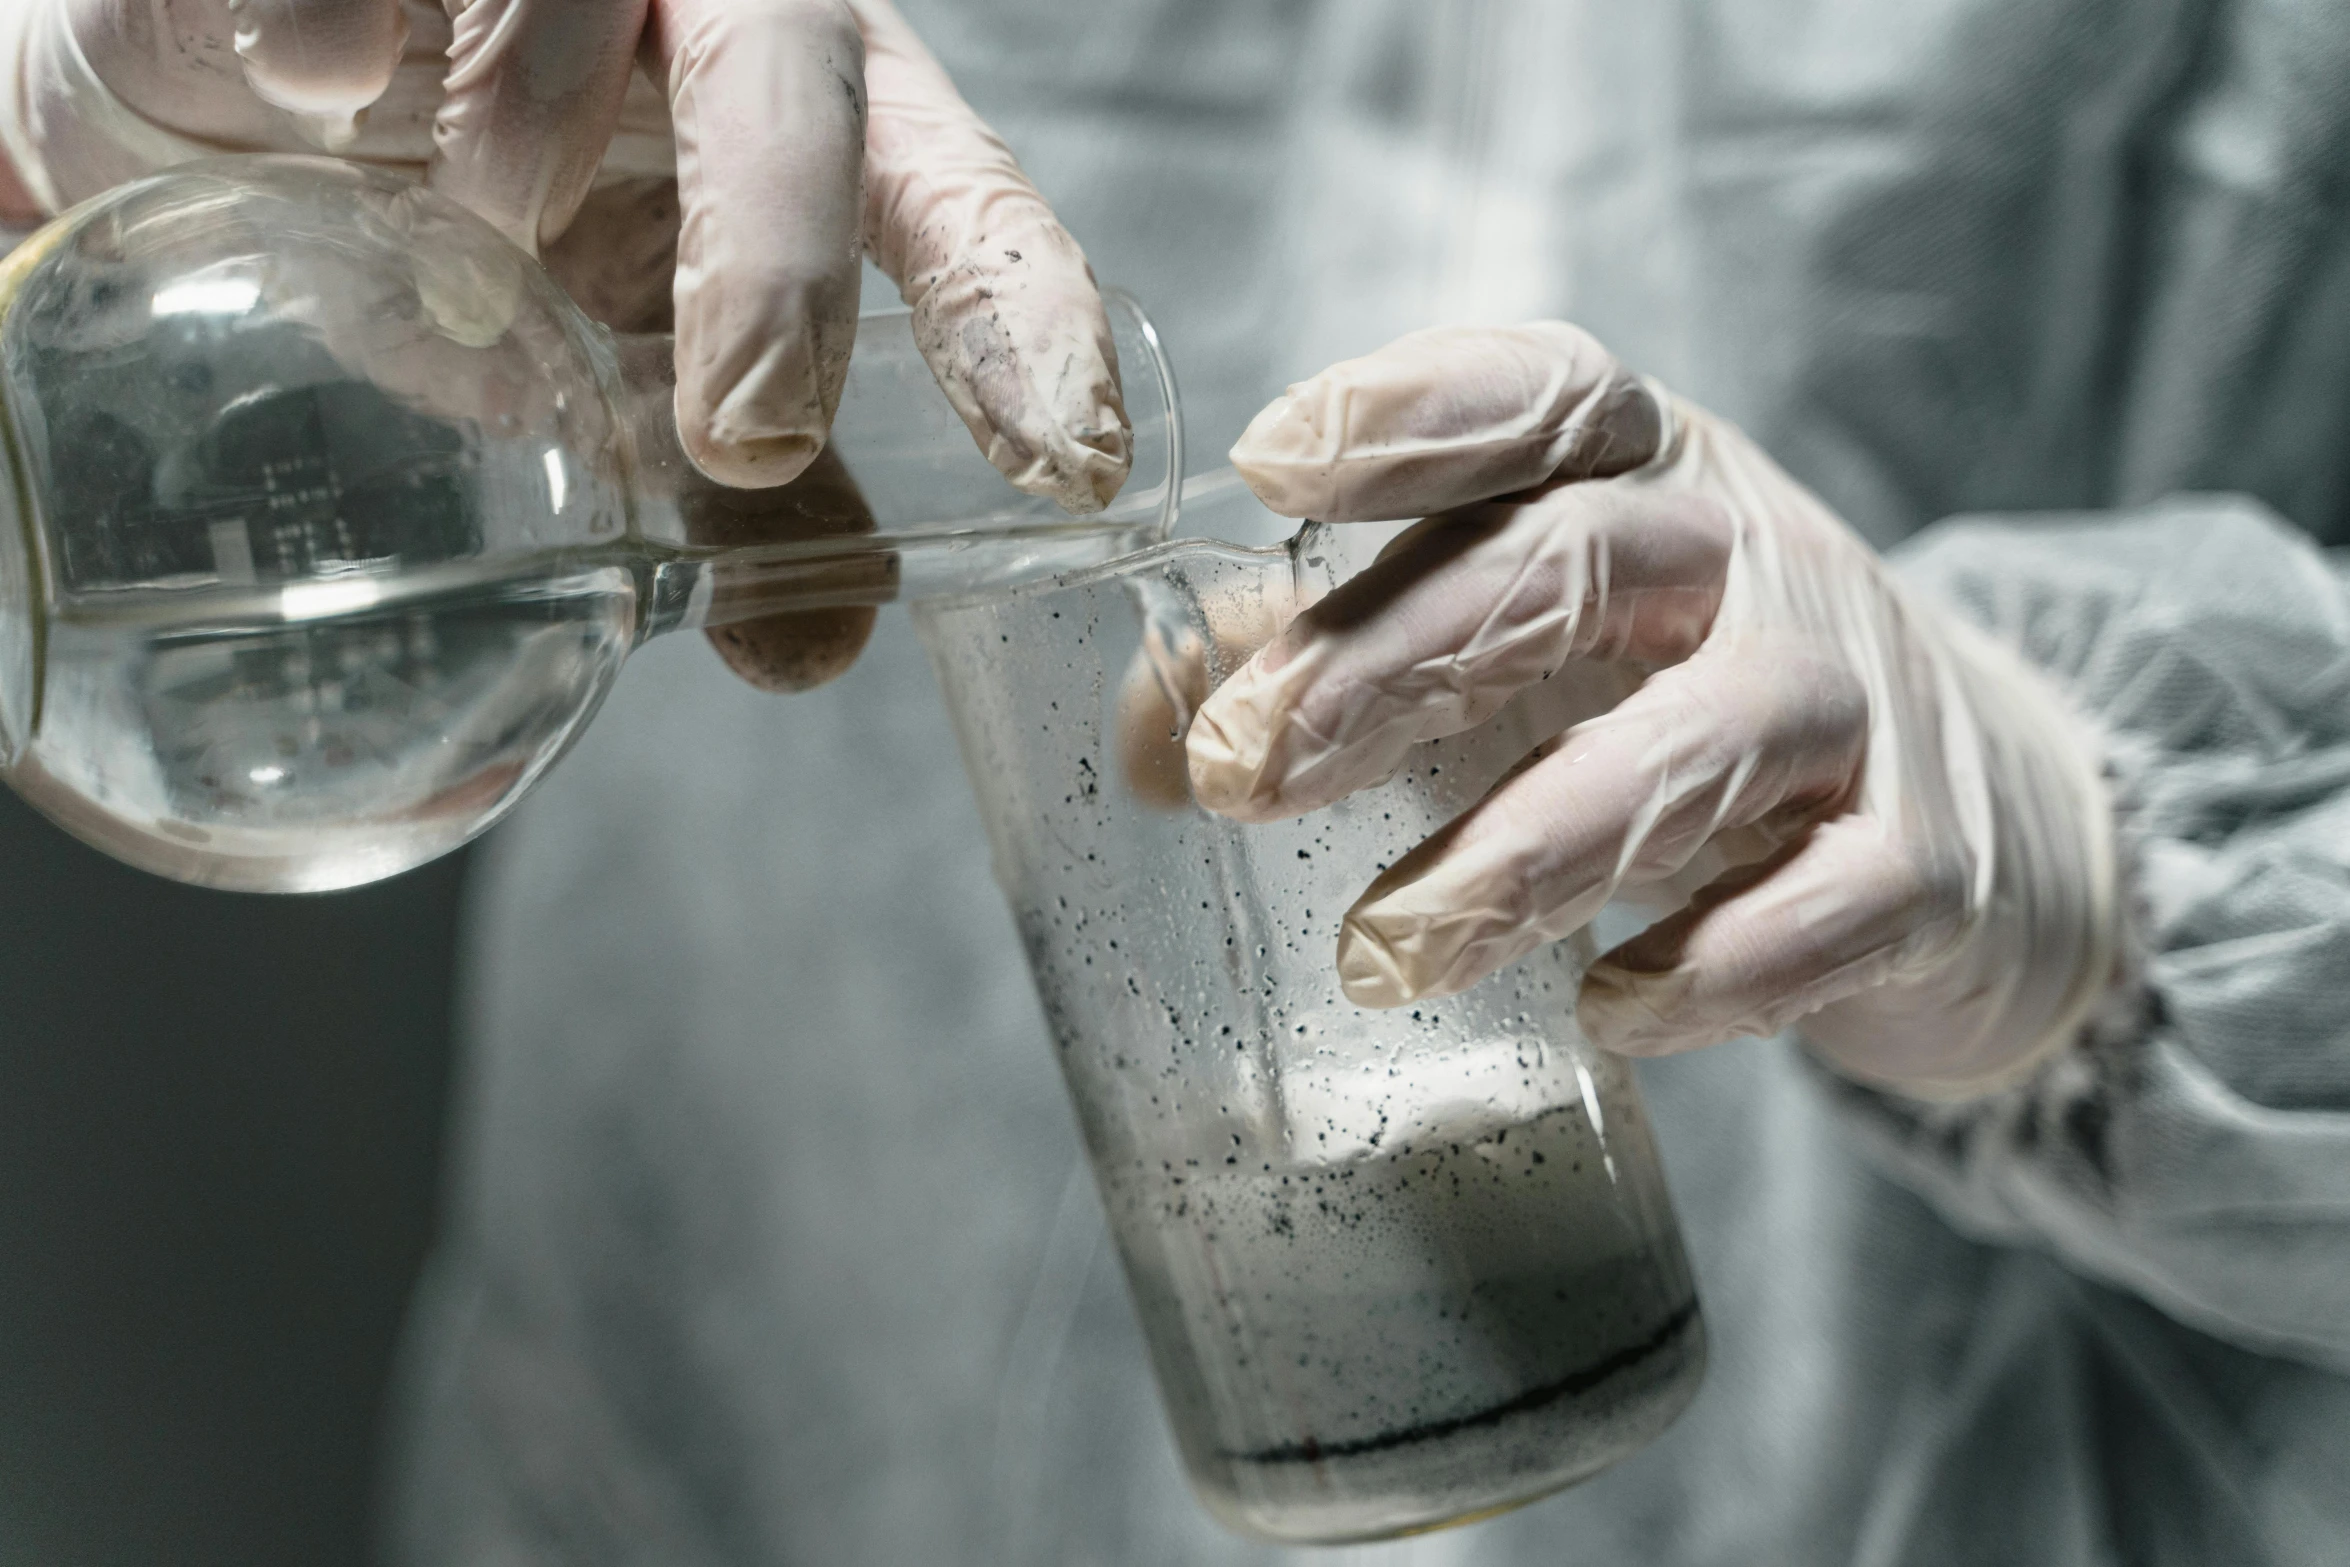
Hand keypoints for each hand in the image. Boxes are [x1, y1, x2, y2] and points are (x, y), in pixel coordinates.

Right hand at [0, 0, 1129, 686]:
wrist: (222, 93)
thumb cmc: (462, 219)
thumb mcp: (618, 356)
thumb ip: (723, 489)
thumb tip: (808, 643)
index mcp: (806, 118)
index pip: (952, 195)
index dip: (1017, 311)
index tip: (1063, 460)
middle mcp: (703, 9)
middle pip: (799, 80)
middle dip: (785, 255)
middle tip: (752, 427)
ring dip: (526, 139)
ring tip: (468, 233)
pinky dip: (334, 28)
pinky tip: (313, 87)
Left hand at [1186, 324, 2119, 1095]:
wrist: (1977, 827)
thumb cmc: (1675, 709)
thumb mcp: (1526, 652)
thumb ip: (1337, 669)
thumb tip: (1148, 745)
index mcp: (1640, 475)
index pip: (1543, 395)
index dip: (1415, 412)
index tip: (1273, 460)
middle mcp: (1750, 558)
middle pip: (1575, 566)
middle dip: (1394, 662)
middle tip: (1242, 767)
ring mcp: (1854, 704)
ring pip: (1695, 746)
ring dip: (1522, 852)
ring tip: (1380, 950)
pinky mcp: (1928, 859)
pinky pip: (1825, 909)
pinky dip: (1711, 968)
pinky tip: (1607, 1016)